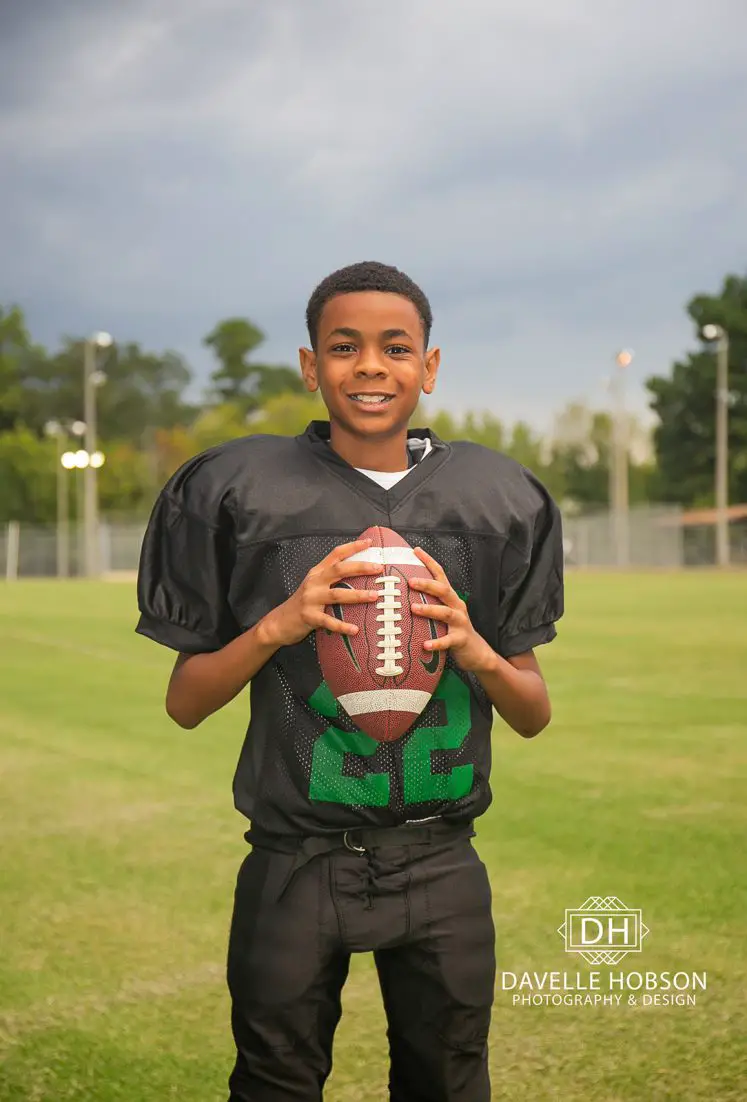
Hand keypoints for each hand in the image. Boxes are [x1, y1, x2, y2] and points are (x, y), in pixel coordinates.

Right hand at [257, 538, 381, 647]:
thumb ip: (330, 579)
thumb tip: (358, 574)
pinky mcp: (309, 617)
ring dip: (358, 595)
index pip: (335, 554)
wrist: (278, 622)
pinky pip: (329, 621)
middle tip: (378, 568)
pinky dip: (342, 625)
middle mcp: (314, 582)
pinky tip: (355, 629)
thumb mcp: (313, 586)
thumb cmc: (301, 604)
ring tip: (374, 596)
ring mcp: (310, 599)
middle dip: (360, 567)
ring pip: (337, 594)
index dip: (352, 547)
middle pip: (339, 570)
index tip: (369, 542)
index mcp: (317, 573)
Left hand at [409, 547, 496, 674]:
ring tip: (413, 608)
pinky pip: (448, 640)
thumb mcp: (442, 612)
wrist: (476, 651)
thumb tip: (401, 594)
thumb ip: (428, 602)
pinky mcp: (460, 639)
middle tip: (410, 581)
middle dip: (427, 584)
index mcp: (450, 597)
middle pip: (443, 590)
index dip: (429, 561)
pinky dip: (437, 642)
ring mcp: (460, 622)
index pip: (440, 574)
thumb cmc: (452, 629)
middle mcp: (456, 606)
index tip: (415, 550)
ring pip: (445, 613)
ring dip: (429, 610)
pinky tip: (426, 645)